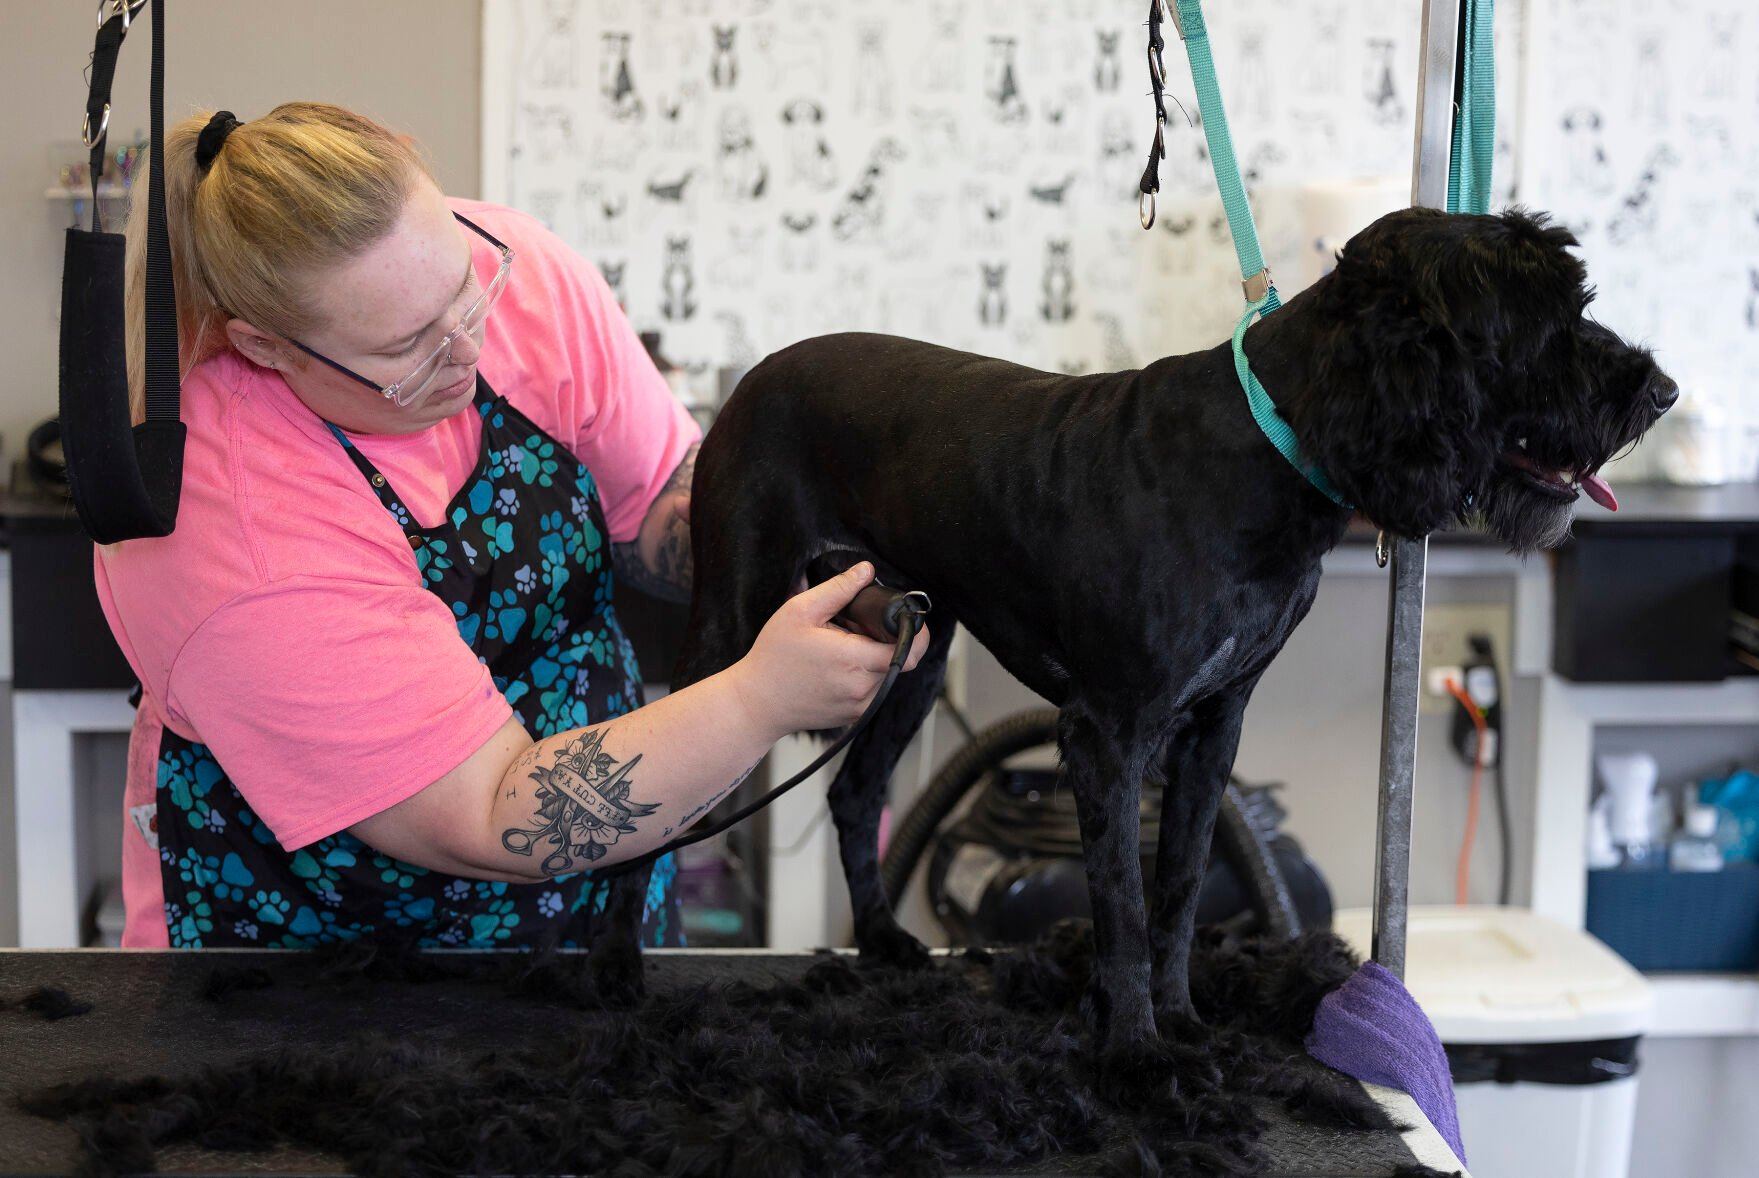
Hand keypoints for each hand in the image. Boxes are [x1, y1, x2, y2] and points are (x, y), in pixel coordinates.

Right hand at [730, 562, 930, 738]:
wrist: (755, 703)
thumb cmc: (774, 657)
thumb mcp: (801, 611)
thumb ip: (838, 589)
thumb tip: (866, 570)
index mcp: (855, 660)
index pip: (910, 650)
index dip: (916, 633)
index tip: (907, 620)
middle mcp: (862, 687)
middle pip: (900, 661)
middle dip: (887, 641)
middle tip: (858, 628)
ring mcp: (859, 706)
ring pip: (886, 676)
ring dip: (875, 659)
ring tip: (842, 648)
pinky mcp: (853, 716)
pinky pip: (872, 691)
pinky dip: (864, 675)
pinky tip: (836, 667)